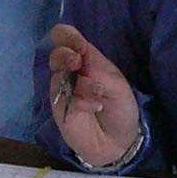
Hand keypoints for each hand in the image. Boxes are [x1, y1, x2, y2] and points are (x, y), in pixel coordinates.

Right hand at [48, 23, 140, 167]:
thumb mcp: (119, 86)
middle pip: (56, 53)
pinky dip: (80, 101)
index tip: (80, 47)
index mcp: (87, 59)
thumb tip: (79, 59)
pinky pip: (63, 98)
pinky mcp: (59, 108)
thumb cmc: (120, 109)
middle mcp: (71, 72)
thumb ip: (99, 71)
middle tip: (78, 63)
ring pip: (59, 75)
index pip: (66, 37)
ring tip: (99, 95)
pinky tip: (94, 108)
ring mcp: (62, 90)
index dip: (68, 36)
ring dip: (82, 84)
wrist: (118, 141)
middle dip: (65, 55)